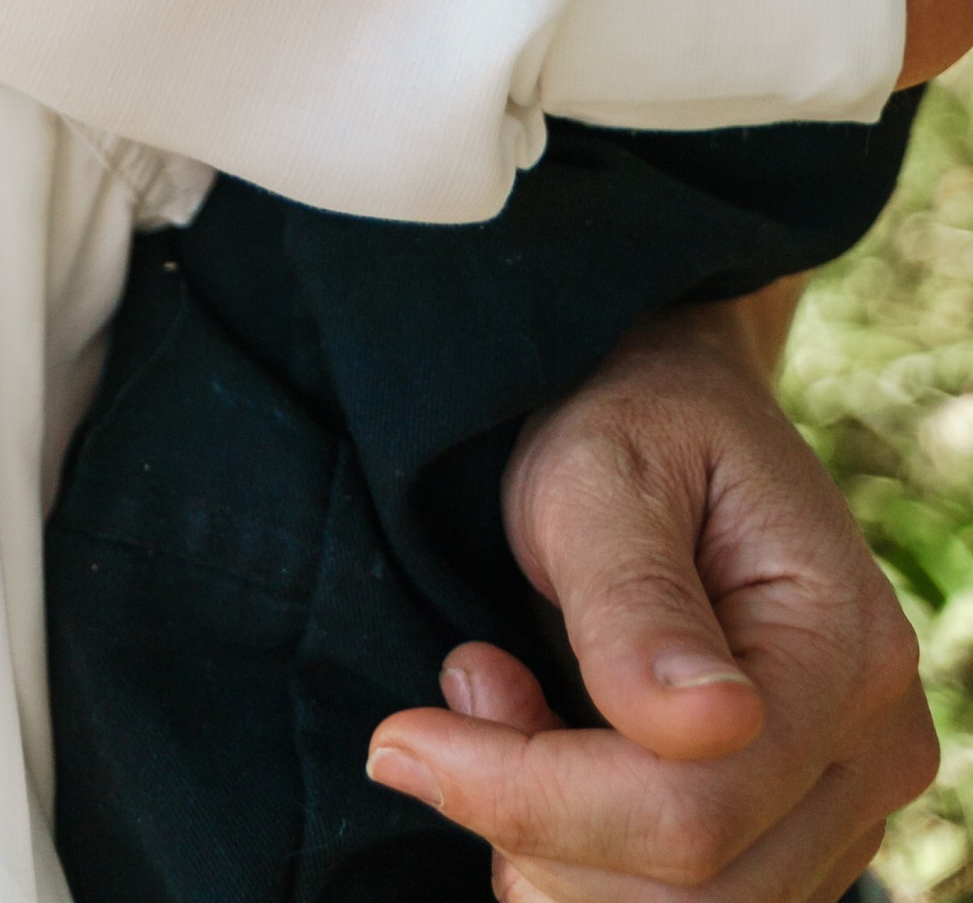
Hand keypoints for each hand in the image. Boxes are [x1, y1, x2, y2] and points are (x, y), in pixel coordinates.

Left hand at [367, 304, 932, 897]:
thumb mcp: (600, 470)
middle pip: (695, 888)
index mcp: (844, 648)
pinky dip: (584, 858)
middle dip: (533, 822)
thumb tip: (701, 727)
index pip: (692, 806)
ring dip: (552, 844)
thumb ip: (635, 597)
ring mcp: (847, 804)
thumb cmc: (631, 424)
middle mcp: (872, 748)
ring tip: (498, 698)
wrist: (676, 416)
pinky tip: (537, 755)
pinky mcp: (799, 835)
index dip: (530, 798)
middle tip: (461, 688)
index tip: (401, 739)